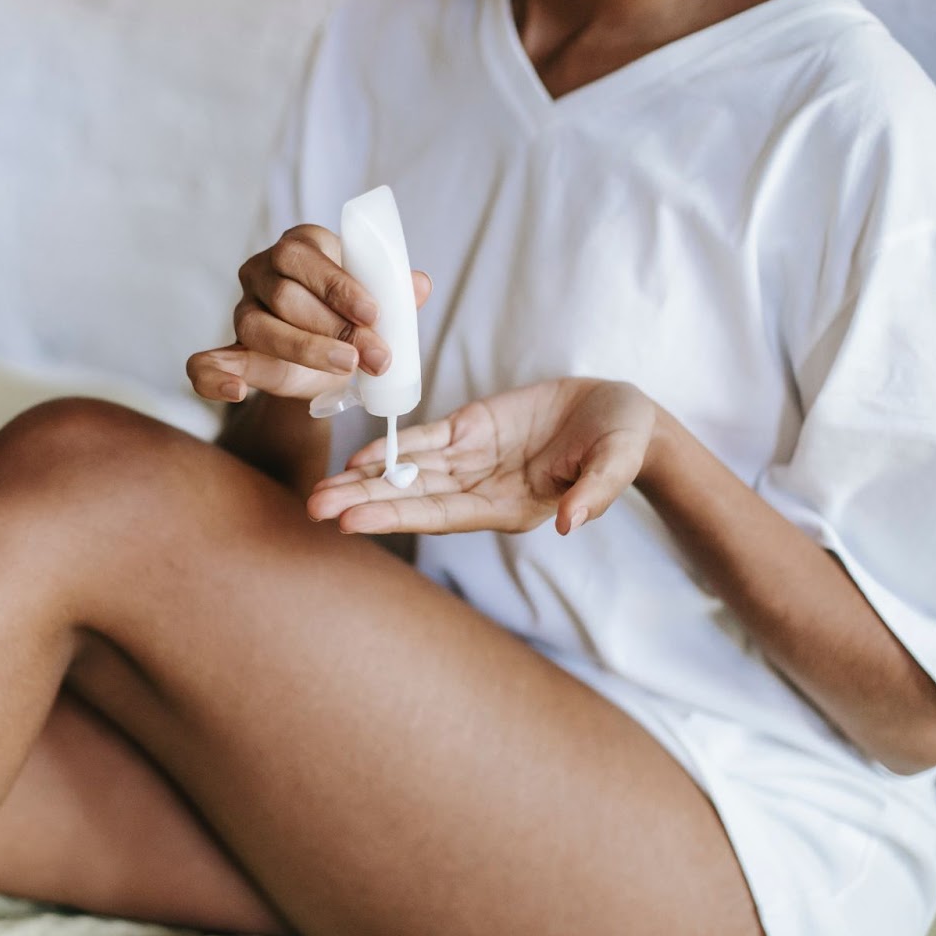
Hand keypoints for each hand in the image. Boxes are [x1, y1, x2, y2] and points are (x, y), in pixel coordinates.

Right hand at [186, 225, 431, 403]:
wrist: (328, 362)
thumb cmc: (352, 320)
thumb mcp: (377, 303)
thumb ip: (395, 292)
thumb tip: (419, 284)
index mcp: (298, 248)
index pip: (305, 256)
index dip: (339, 285)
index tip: (373, 314)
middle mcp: (261, 273)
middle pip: (284, 294)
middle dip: (333, 326)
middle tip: (374, 354)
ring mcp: (242, 313)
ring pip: (258, 327)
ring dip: (305, 349)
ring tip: (347, 367)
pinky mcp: (231, 354)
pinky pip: (205, 364)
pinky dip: (216, 379)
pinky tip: (238, 392)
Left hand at [306, 379, 659, 534]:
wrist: (618, 412)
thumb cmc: (622, 440)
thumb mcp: (617, 461)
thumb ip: (593, 493)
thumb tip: (570, 523)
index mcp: (509, 507)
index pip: (441, 516)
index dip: (396, 517)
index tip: (352, 522)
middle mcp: (480, 490)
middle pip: (411, 500)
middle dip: (363, 503)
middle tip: (313, 509)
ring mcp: (471, 460)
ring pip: (407, 474)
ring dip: (362, 482)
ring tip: (318, 491)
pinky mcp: (470, 429)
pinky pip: (422, 440)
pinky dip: (389, 447)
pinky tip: (354, 458)